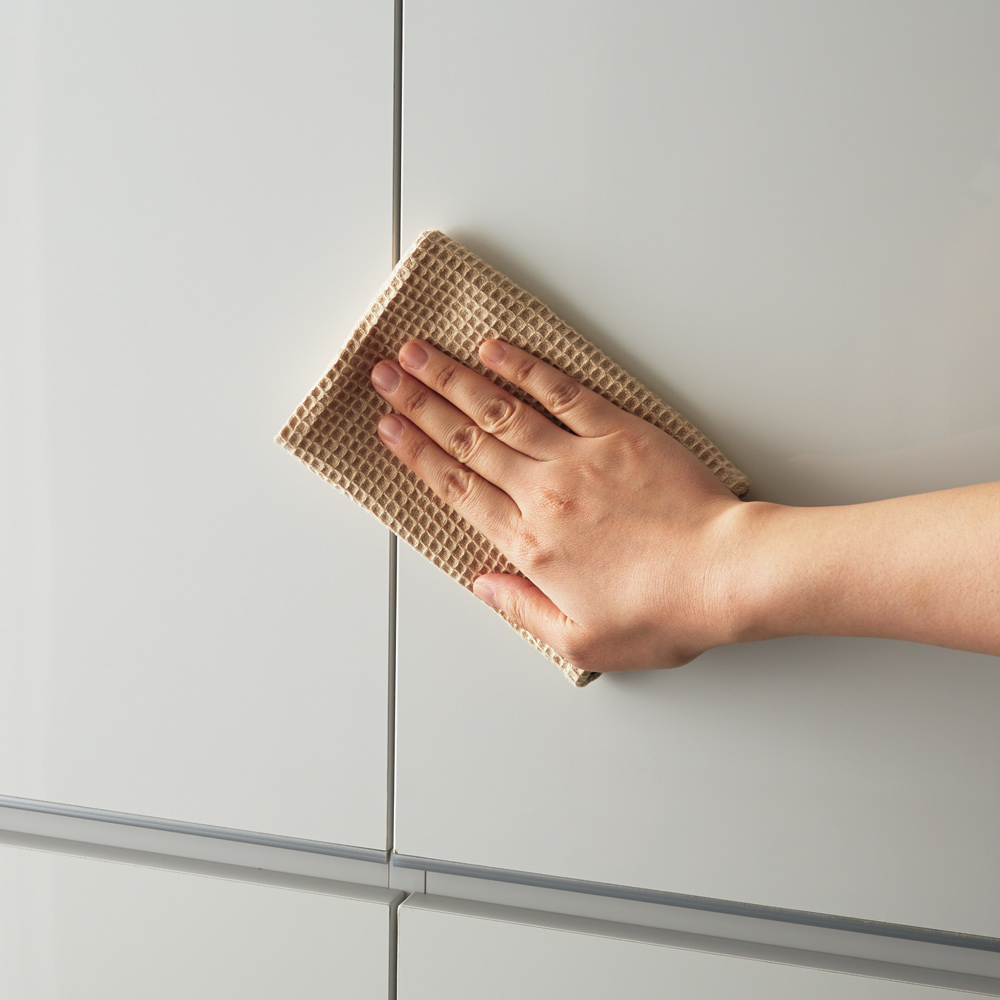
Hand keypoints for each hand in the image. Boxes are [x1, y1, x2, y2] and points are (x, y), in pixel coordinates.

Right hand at [370, 338, 752, 671]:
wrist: (727, 574)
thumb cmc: (663, 612)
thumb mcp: (582, 639)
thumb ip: (523, 610)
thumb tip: (484, 585)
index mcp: (529, 545)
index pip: (456, 488)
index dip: (415, 454)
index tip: (387, 427)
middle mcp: (542, 493)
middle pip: (466, 441)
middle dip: (418, 405)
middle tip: (384, 375)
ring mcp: (579, 456)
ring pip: (501, 410)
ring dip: (453, 378)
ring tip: (417, 351)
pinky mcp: (619, 431)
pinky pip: (561, 391)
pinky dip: (525, 367)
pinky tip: (495, 348)